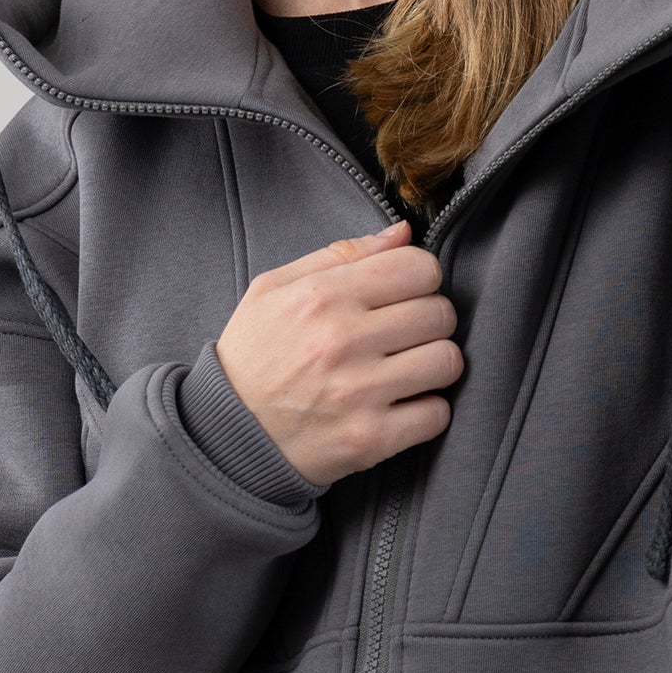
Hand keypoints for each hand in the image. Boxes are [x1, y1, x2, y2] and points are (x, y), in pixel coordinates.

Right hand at [214, 219, 462, 487]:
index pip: (420, 268)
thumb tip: (403, 233)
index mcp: (322, 296)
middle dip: (429, 320)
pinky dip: (426, 411)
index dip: (420, 279)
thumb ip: (340, 254)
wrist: (224, 435)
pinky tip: (401, 405)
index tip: (404, 295)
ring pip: (447, 361)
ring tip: (406, 369)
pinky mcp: (371, 439)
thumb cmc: (253, 356)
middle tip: (404, 335)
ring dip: (433, 365)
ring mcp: (359, 393)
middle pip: (440, 313)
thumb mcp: (274, 289)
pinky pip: (437, 414)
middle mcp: (343, 340)